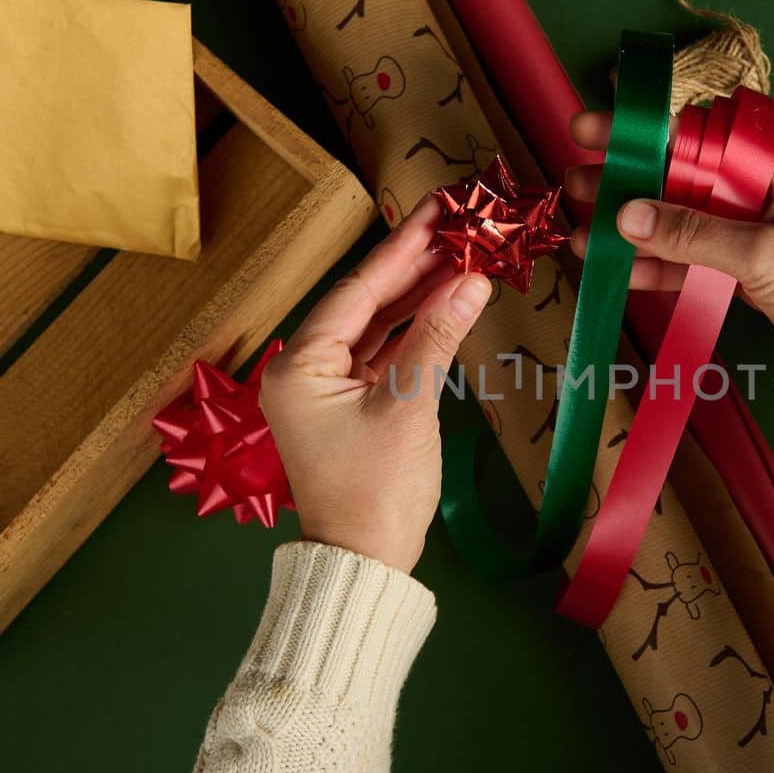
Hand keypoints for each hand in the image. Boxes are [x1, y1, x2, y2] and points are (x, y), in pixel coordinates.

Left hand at [260, 198, 490, 572]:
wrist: (366, 564)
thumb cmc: (376, 492)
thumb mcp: (408, 407)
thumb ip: (438, 337)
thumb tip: (474, 279)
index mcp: (299, 365)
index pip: (357, 290)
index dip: (402, 248)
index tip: (437, 209)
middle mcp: (305, 371)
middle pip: (365, 302)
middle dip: (414, 265)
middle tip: (459, 223)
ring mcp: (329, 391)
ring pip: (378, 327)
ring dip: (420, 295)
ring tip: (465, 255)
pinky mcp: (353, 410)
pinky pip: (385, 356)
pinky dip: (417, 332)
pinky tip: (451, 304)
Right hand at [566, 112, 773, 367]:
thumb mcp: (764, 254)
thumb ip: (694, 234)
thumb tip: (627, 215)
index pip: (700, 139)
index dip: (644, 135)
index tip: (596, 132)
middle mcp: (762, 192)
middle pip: (682, 179)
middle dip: (627, 183)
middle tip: (575, 182)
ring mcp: (752, 232)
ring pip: (680, 223)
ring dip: (633, 231)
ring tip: (580, 233)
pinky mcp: (745, 270)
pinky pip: (691, 260)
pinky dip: (656, 266)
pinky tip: (616, 269)